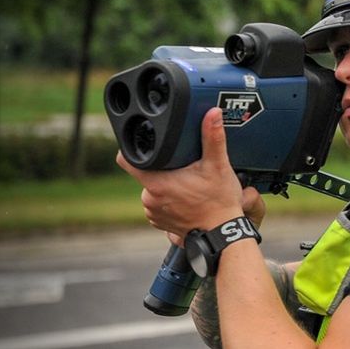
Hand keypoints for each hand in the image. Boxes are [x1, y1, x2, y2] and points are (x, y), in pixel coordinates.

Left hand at [117, 107, 248, 236]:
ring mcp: (153, 213)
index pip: (126, 160)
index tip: (142, 145)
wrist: (223, 234)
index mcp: (157, 182)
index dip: (130, 149)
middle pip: (145, 174)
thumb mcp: (218, 166)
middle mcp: (149, 199)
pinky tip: (186, 201)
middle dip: (161, 170)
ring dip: (165, 187)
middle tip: (183, 171)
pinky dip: (169, 202)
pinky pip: (158, 206)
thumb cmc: (219, 202)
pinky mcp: (159, 223)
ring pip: (152, 190)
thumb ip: (212, 138)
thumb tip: (212, 114)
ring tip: (187, 187)